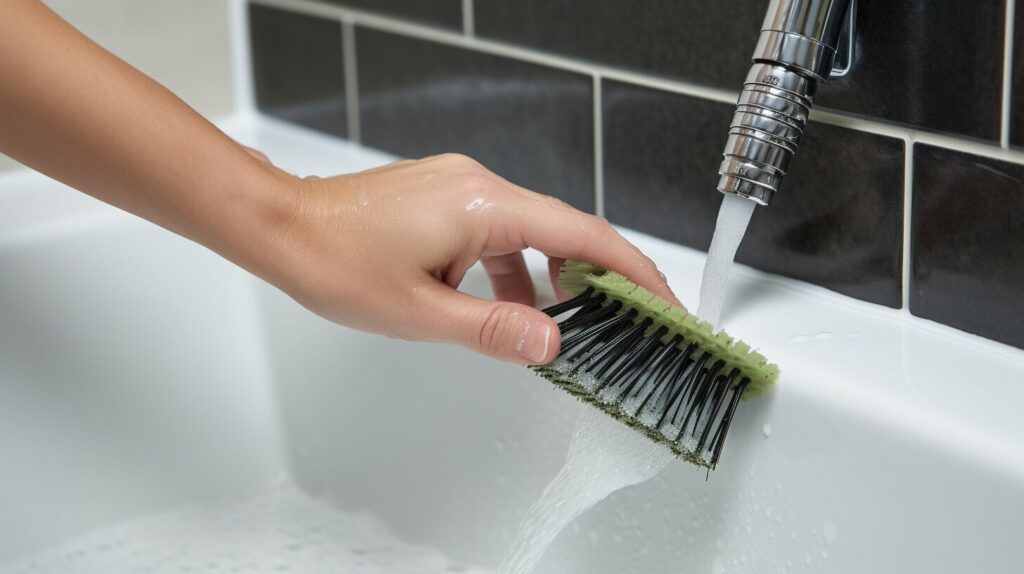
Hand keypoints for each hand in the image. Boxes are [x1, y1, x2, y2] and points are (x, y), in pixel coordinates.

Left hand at [254, 153, 679, 364]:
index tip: (664, 301)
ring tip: (565, 325)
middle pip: (564, 228)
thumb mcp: (421, 312)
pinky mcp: (445, 196)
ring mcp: (461, 186)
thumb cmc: (335, 261)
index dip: (632, 271)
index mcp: (483, 206)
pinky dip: (515, 267)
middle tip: (629, 320)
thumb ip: (494, 328)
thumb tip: (551, 342)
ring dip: (552, 276)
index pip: (582, 234)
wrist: (281, 226)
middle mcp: (479, 184)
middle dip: (599, 276)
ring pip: (531, 231)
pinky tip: (508, 303)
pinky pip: (499, 230)